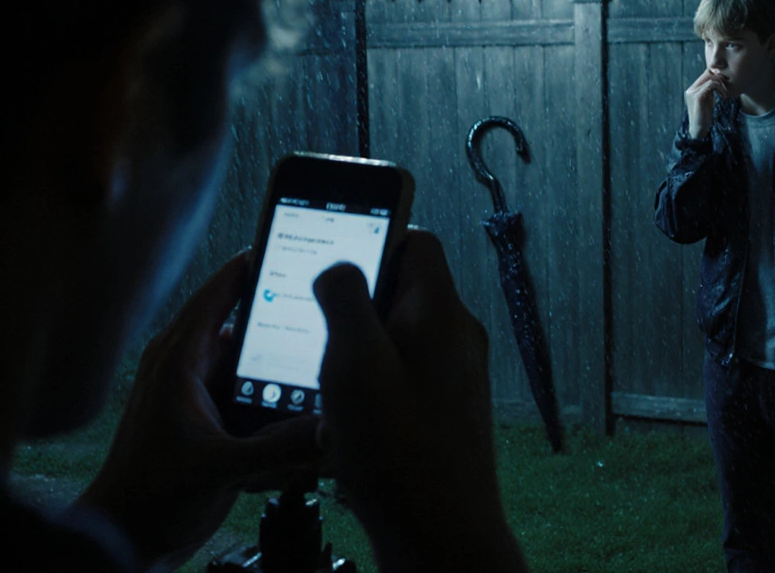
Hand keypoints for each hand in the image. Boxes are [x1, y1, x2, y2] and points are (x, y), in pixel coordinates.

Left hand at [78, 252, 324, 569]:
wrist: (125, 537)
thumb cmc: (150, 498)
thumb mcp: (220, 469)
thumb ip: (278, 447)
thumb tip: (329, 428)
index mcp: (178, 363)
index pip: (216, 296)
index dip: (247, 268)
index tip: (281, 244)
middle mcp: (183, 369)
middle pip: (236, 321)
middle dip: (274, 310)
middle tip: (315, 295)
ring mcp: (191, 393)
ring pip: (242, 357)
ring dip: (272, 355)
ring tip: (314, 345)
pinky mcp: (201, 418)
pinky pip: (241, 387)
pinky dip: (265, 387)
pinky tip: (294, 396)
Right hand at [314, 230, 528, 572]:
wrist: (441, 535)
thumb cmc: (399, 454)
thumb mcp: (354, 362)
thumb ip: (343, 299)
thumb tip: (338, 267)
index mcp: (440, 313)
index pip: (416, 242)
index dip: (371, 239)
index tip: (334, 256)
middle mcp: (457, 339)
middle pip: (401, 291)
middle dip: (354, 308)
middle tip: (318, 334)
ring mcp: (455, 378)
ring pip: (397, 340)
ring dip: (357, 356)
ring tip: (329, 389)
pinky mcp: (446, 412)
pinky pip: (402, 379)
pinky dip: (371, 391)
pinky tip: (346, 425)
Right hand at [685, 66, 731, 138]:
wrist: (699, 130)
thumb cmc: (705, 117)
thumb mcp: (708, 100)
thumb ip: (709, 90)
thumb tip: (718, 79)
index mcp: (692, 90)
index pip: (705, 74)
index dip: (716, 76)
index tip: (725, 86)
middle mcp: (690, 90)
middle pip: (708, 74)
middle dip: (720, 79)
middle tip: (726, 89)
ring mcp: (692, 93)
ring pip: (711, 79)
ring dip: (721, 85)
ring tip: (725, 95)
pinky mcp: (697, 97)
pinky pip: (711, 85)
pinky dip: (720, 89)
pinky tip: (723, 97)